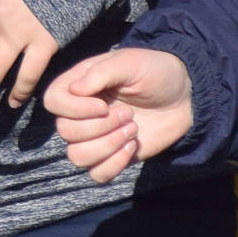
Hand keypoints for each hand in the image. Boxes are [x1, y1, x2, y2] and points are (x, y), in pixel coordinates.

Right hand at [43, 48, 194, 182]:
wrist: (184, 96)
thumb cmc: (154, 72)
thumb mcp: (129, 62)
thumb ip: (100, 73)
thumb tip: (74, 89)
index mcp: (78, 86)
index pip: (53, 102)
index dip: (74, 108)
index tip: (103, 104)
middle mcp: (80, 113)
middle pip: (65, 131)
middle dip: (100, 126)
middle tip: (128, 113)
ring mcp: (95, 137)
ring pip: (77, 156)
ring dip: (107, 146)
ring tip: (132, 130)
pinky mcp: (112, 156)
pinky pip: (97, 174)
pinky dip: (114, 165)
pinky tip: (132, 147)